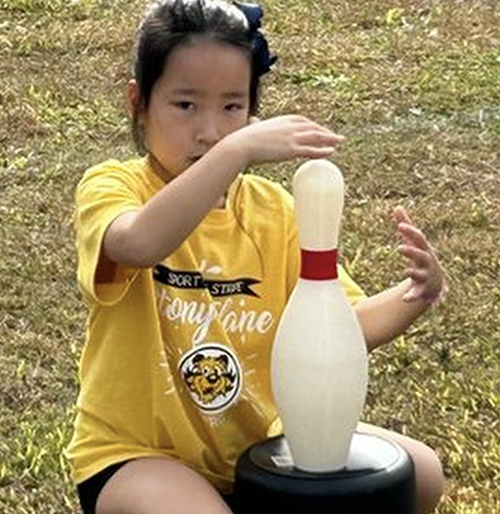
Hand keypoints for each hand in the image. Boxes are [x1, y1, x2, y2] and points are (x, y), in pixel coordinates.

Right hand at [227, 115, 343, 166]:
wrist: (242, 145)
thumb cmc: (245, 138)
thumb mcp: (254, 126)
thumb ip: (258, 124)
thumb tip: (253, 121)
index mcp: (283, 119)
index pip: (303, 121)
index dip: (314, 126)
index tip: (320, 130)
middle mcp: (290, 126)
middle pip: (313, 127)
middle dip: (325, 132)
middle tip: (336, 136)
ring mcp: (292, 137)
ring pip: (316, 137)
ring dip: (329, 139)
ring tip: (339, 142)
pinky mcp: (291, 149)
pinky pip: (311, 150)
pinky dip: (322, 151)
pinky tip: (331, 152)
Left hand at [394, 206, 447, 303]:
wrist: (436, 282)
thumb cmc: (422, 257)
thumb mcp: (414, 242)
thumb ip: (406, 225)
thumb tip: (396, 207)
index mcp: (423, 248)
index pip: (418, 238)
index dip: (410, 231)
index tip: (400, 225)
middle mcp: (426, 262)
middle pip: (420, 255)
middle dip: (412, 252)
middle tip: (399, 248)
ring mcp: (425, 276)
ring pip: (420, 274)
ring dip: (413, 273)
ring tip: (407, 271)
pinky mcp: (421, 290)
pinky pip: (417, 294)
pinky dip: (412, 296)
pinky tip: (405, 300)